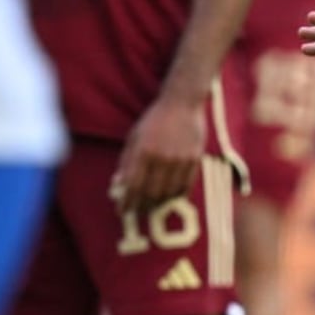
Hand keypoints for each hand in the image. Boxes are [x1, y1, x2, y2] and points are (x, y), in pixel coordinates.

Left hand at [115, 98, 205, 213]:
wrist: (183, 103)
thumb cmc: (154, 119)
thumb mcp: (134, 137)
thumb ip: (126, 161)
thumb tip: (118, 185)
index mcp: (144, 151)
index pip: (133, 185)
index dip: (127, 202)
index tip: (122, 211)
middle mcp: (162, 157)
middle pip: (151, 193)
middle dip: (142, 206)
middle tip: (137, 212)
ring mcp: (180, 159)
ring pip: (169, 192)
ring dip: (159, 203)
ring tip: (152, 207)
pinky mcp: (195, 158)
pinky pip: (186, 185)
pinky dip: (177, 195)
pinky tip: (170, 197)